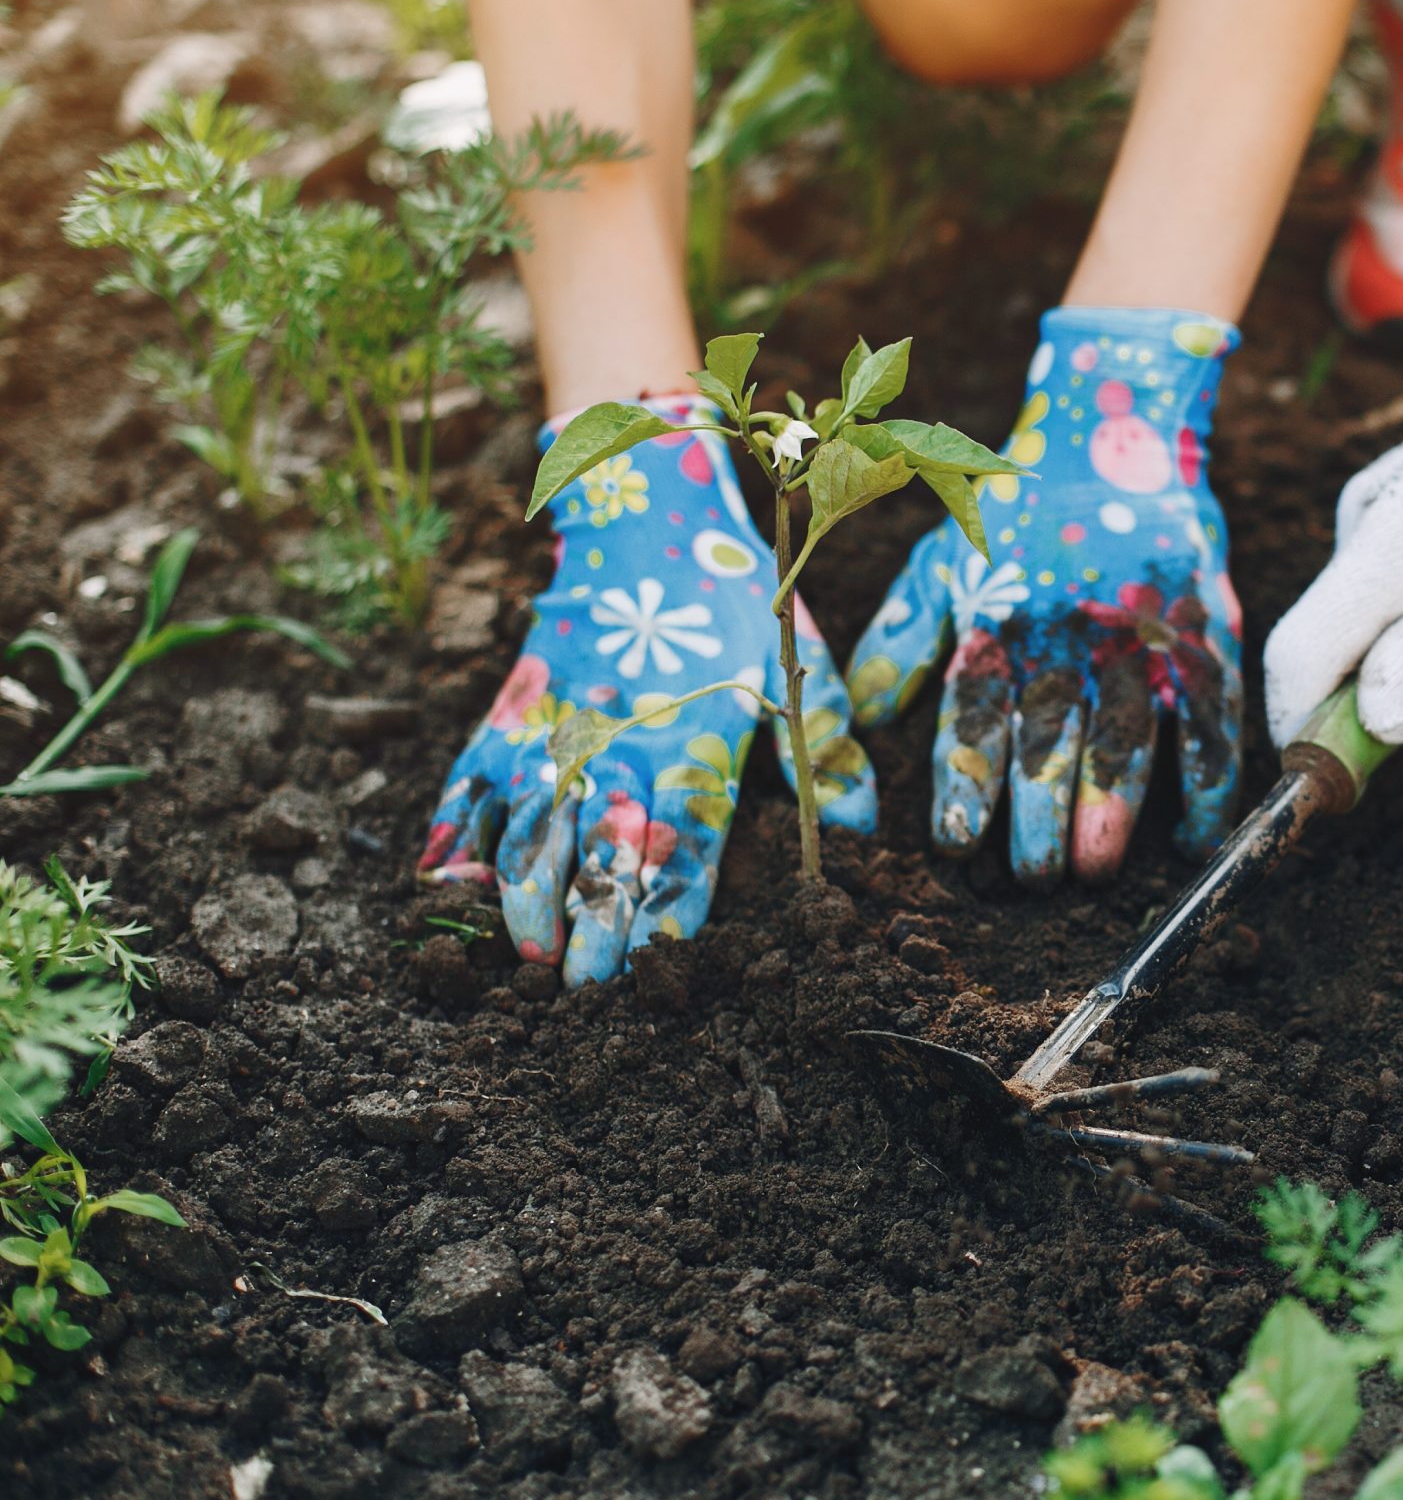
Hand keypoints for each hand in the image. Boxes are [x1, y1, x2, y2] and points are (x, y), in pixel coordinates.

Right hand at [419, 396, 875, 983]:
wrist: (643, 510)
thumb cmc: (730, 599)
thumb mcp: (796, 663)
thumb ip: (826, 749)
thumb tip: (858, 830)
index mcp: (698, 738)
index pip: (688, 837)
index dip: (673, 904)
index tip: (663, 964)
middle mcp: (624, 739)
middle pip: (605, 845)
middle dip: (596, 922)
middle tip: (585, 989)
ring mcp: (558, 726)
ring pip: (533, 823)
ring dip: (526, 893)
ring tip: (528, 953)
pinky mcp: (511, 709)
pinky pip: (474, 778)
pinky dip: (459, 831)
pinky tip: (446, 884)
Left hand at [846, 307, 1243, 886]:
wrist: (1116, 434)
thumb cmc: (1019, 515)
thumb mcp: (944, 562)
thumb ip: (904, 640)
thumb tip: (865, 718)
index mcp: (999, 622)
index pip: (975, 717)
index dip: (967, 784)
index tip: (958, 844)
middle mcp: (1066, 634)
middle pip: (1050, 741)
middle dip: (1040, 816)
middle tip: (1038, 875)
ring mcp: (1139, 636)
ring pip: (1125, 737)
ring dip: (1111, 808)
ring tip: (1094, 867)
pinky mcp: (1201, 634)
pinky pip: (1208, 720)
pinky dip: (1205, 783)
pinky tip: (1191, 837)